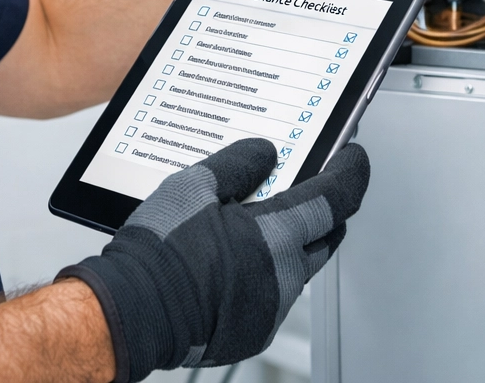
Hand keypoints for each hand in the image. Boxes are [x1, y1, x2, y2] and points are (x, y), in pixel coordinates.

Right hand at [57, 138, 369, 382]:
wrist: (133, 310)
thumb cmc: (159, 252)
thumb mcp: (194, 185)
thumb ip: (238, 165)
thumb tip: (265, 153)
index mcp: (276, 235)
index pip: (335, 199)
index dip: (350, 173)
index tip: (352, 158)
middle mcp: (284, 275)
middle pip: (326, 236)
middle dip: (326, 210)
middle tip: (310, 188)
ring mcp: (271, 308)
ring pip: (300, 268)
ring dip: (293, 244)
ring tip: (259, 224)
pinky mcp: (254, 332)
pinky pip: (274, 297)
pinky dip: (267, 275)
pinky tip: (238, 262)